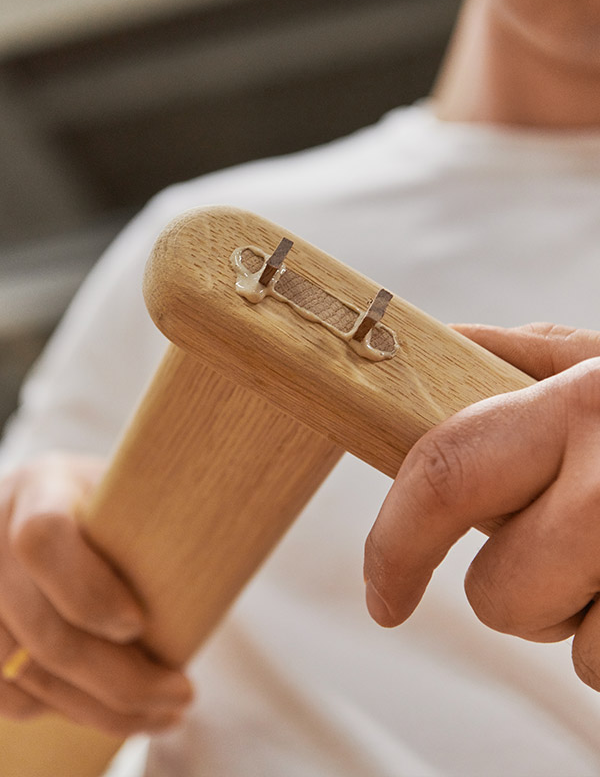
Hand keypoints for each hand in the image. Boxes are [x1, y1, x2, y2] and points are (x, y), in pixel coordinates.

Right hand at [0, 453, 192, 734]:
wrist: (48, 501)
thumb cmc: (111, 497)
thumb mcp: (132, 483)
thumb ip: (158, 510)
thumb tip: (236, 538)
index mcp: (41, 486)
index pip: (42, 539)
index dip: (87, 592)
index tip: (140, 623)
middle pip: (42, 627)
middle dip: (118, 676)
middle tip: (182, 693)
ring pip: (25, 674)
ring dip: (100, 707)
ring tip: (163, 711)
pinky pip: (10, 696)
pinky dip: (67, 711)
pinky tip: (117, 710)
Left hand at [364, 323, 599, 690]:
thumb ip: (523, 359)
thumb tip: (443, 349)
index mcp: (582, 405)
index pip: (448, 475)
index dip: (395, 542)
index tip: (382, 591)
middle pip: (499, 595)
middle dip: (511, 586)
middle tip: (559, 541)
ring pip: (570, 648)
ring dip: (583, 612)